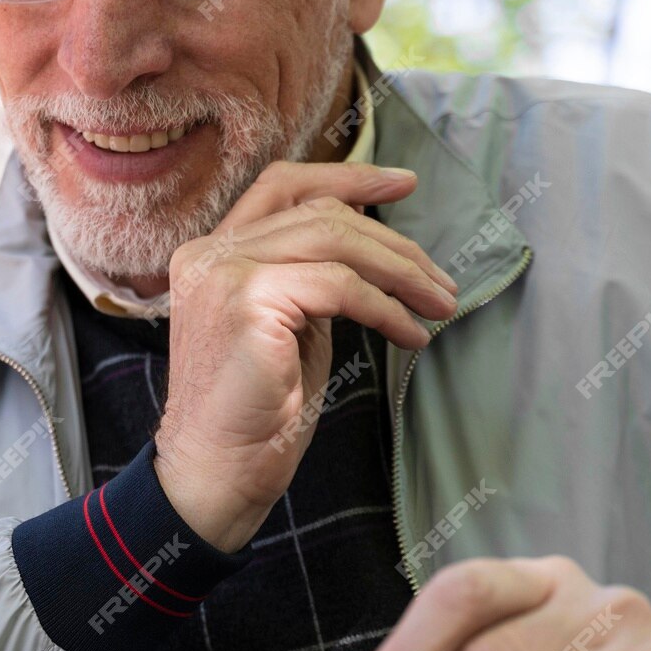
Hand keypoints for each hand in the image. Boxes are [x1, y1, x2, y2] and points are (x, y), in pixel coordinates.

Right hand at [153, 161, 457, 552]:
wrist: (216, 474)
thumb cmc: (255, 415)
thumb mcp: (288, 327)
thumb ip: (311, 280)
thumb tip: (375, 252)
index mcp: (212, 253)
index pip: (283, 186)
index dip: (346, 176)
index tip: (402, 184)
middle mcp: (209, 253)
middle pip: (319, 212)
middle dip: (392, 241)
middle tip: (440, 278)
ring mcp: (225, 272)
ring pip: (334, 240)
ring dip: (400, 272)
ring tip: (438, 304)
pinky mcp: (248, 300)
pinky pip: (340, 286)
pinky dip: (387, 308)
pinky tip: (410, 334)